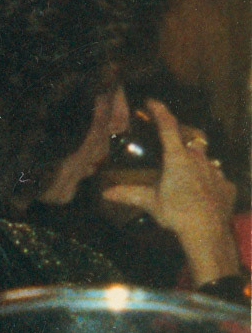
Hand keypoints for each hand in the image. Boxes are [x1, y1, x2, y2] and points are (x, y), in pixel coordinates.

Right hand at [101, 100, 239, 285]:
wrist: (207, 230)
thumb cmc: (176, 212)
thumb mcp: (151, 203)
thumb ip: (130, 194)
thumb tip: (106, 193)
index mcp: (177, 158)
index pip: (168, 127)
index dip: (160, 111)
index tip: (152, 102)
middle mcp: (198, 159)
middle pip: (191, 142)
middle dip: (183, 143)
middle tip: (173, 151)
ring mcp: (216, 171)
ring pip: (206, 160)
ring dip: (197, 164)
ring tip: (188, 178)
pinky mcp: (227, 186)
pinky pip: (217, 180)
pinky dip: (209, 184)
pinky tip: (203, 196)